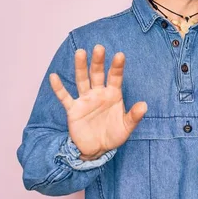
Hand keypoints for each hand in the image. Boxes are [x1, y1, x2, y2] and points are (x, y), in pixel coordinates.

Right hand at [49, 44, 146, 159]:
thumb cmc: (113, 135)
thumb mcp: (126, 127)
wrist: (97, 150)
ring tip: (80, 52)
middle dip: (98, 61)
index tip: (120, 55)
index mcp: (113, 95)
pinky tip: (53, 77)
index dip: (117, 67)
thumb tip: (144, 105)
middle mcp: (98, 93)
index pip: (115, 77)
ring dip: (80, 67)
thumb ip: (134, 116)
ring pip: (82, 80)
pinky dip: (59, 88)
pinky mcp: (73, 110)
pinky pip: (65, 98)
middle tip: (99, 48)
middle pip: (97, 74)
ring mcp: (85, 100)